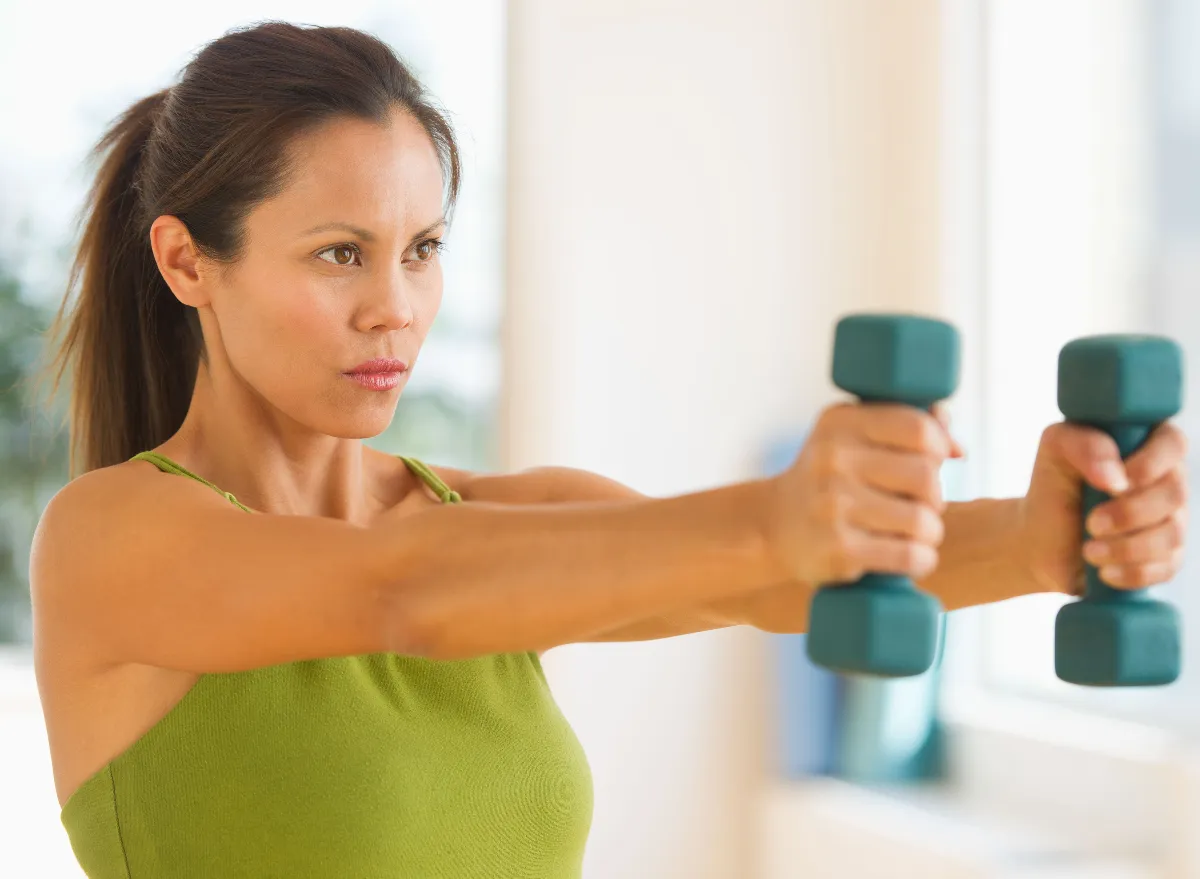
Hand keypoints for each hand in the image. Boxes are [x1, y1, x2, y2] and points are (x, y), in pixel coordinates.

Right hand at [764, 402, 959, 585]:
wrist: (772, 524)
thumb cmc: (828, 477)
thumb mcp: (851, 436)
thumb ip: (904, 425)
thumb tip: (956, 447)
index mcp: (841, 424)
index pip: (917, 428)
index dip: (938, 447)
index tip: (934, 461)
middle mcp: (833, 460)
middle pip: (925, 477)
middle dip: (935, 496)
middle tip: (920, 505)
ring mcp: (833, 506)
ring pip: (922, 520)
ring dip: (931, 532)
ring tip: (915, 534)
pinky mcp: (839, 549)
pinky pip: (908, 556)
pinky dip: (922, 560)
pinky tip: (913, 557)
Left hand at [1018, 421, 1188, 594]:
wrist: (1041, 540)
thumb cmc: (1053, 487)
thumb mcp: (1055, 451)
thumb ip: (1083, 445)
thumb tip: (1116, 477)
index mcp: (1145, 444)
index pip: (1172, 442)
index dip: (1151, 463)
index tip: (1116, 483)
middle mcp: (1166, 480)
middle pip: (1175, 493)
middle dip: (1130, 513)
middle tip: (1092, 523)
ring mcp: (1171, 520)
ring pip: (1171, 534)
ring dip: (1126, 547)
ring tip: (1089, 550)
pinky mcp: (1166, 557)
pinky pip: (1166, 568)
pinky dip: (1132, 572)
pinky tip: (1104, 572)